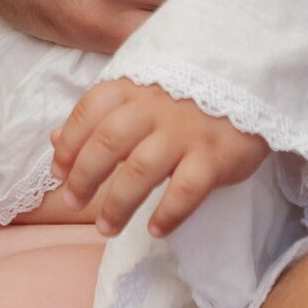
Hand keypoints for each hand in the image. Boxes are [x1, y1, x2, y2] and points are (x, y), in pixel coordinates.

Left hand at [52, 78, 268, 238]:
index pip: (89, 112)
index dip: (69, 144)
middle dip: (84, 178)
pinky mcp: (216, 155)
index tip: (59, 173)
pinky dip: (169, 213)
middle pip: (108, 144)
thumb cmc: (186, 92)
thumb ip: (100, 113)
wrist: (252, 78)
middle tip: (73, 204)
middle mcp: (155, 107)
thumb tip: (56, 141)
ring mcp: (185, 131)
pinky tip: (155, 229)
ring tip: (107, 227)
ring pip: (141, 170)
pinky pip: (187, 189)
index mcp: (133, 86)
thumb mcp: (141, 91)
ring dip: (118, 204)